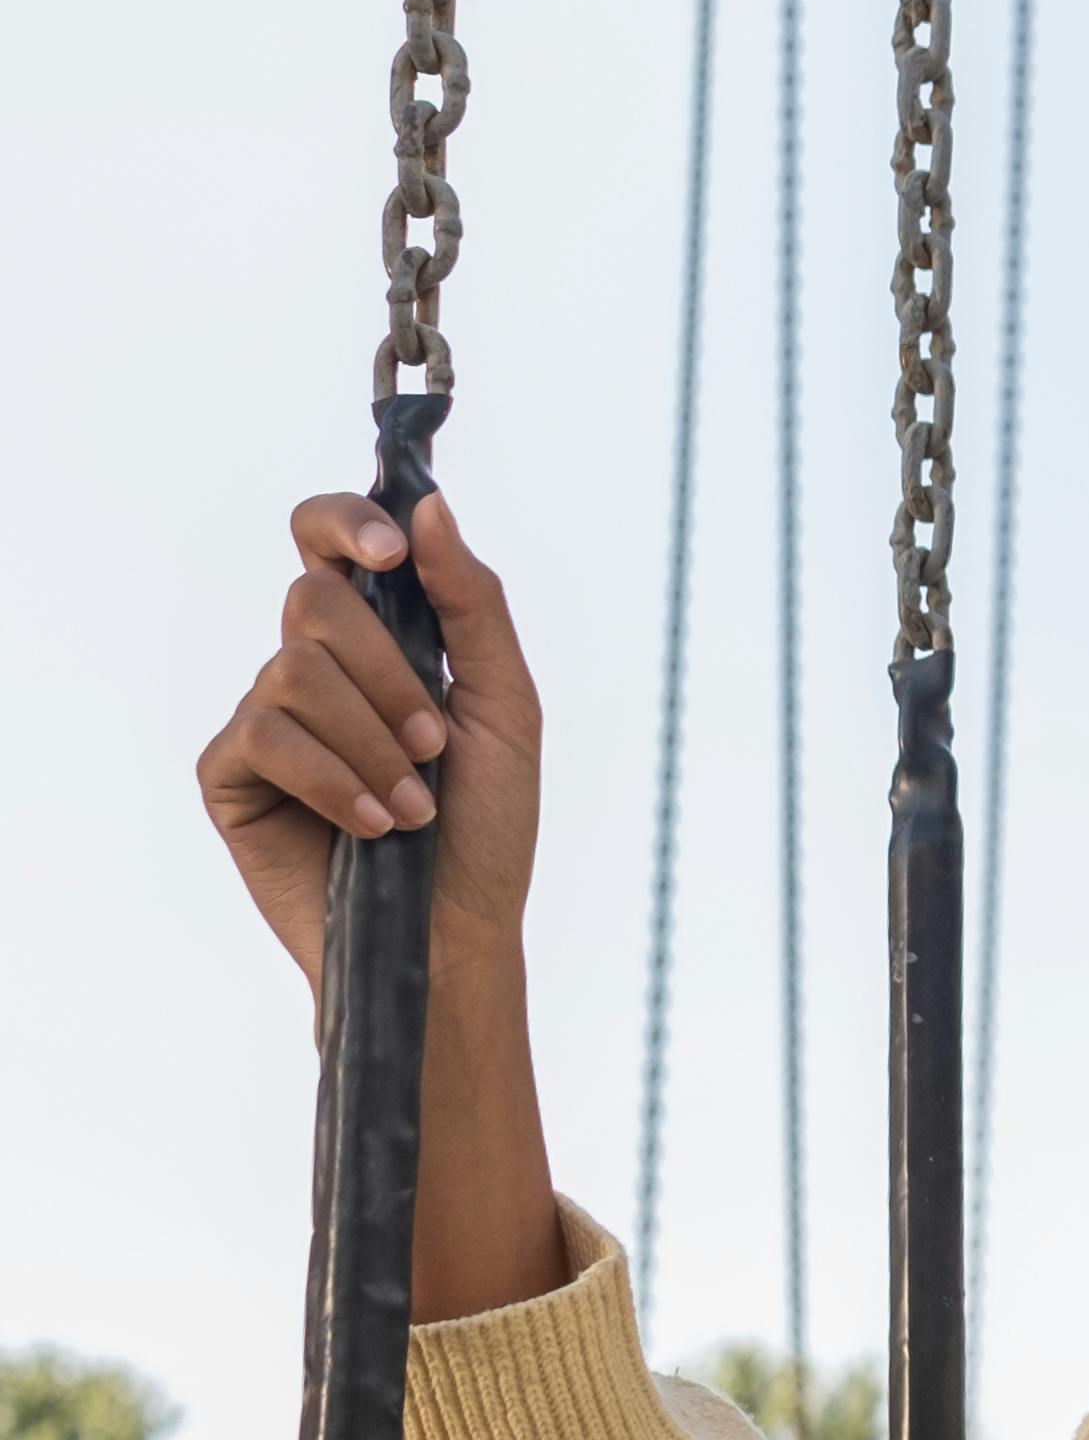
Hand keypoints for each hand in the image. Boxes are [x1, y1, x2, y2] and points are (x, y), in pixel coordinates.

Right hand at [198, 486, 561, 1315]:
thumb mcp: (504, 703)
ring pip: (294, 668)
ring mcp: (267, 719)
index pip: (329, 539)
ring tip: (412, 805)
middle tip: (435, 743)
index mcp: (379, 635)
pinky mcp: (232, 776)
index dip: (346, 523)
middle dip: (390, 671)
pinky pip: (264, 733)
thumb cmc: (488, 825)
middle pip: (314, 598)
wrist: (455, 932)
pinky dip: (332, 777)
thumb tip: (430, 506)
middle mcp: (315, 666)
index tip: (391, 550)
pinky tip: (371, 825)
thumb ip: (471, 601)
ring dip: (372, 739)